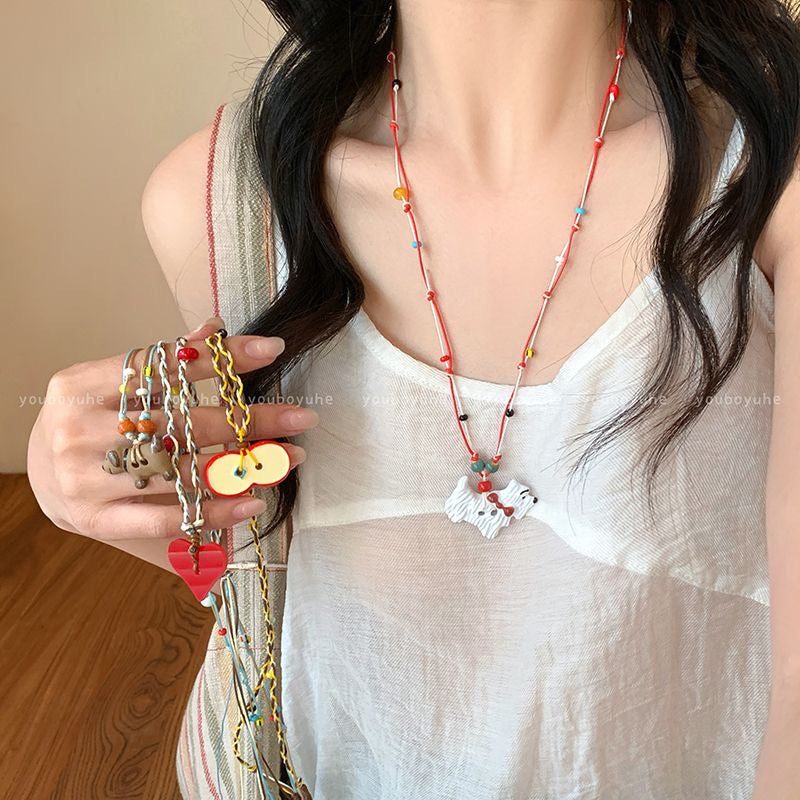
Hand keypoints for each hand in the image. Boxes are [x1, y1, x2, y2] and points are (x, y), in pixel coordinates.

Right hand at [26, 317, 317, 543]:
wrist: (41, 480)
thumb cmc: (90, 424)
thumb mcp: (109, 384)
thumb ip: (161, 361)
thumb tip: (215, 327)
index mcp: (79, 386)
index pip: (162, 364)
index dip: (221, 357)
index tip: (273, 350)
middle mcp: (79, 431)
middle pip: (180, 421)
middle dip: (247, 418)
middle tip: (300, 416)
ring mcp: (85, 479)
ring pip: (179, 470)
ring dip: (242, 465)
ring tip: (290, 456)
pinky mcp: (99, 520)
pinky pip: (167, 517)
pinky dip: (215, 511)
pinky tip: (254, 502)